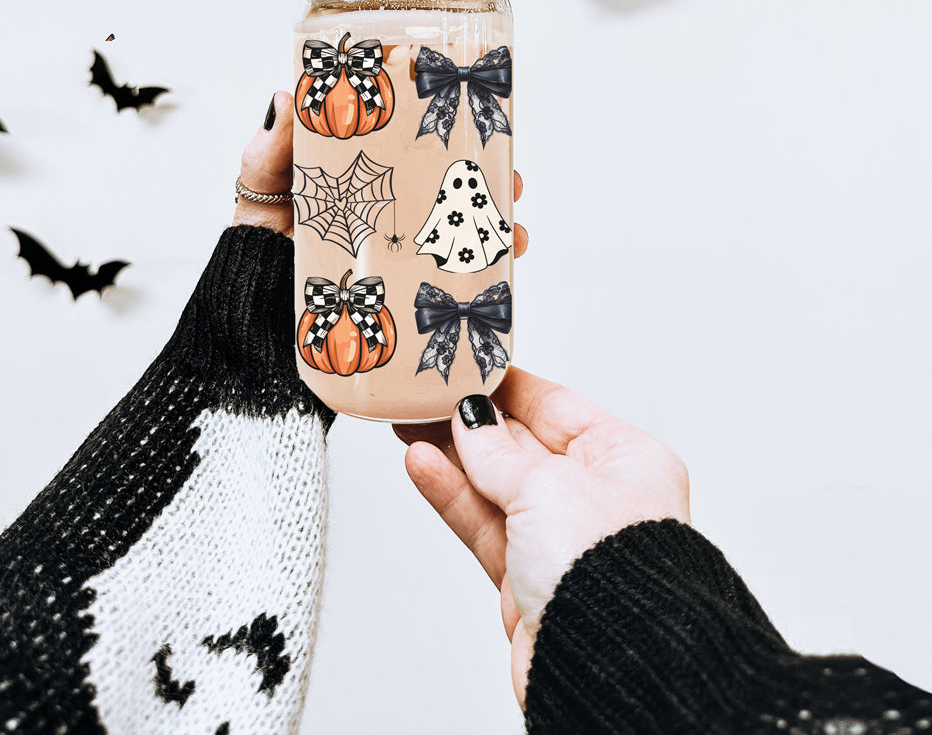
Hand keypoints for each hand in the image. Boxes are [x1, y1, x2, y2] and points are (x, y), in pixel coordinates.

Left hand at [231, 92, 528, 254]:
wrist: (253, 311)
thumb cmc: (257, 240)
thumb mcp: (262, 184)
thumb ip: (272, 147)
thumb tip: (286, 95)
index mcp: (361, 167)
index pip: (411, 134)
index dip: (446, 120)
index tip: (472, 109)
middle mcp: (388, 200)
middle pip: (449, 179)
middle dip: (486, 177)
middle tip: (508, 176)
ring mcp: (398, 241)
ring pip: (459, 225)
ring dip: (494, 224)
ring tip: (511, 231)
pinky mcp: (403, 282)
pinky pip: (448, 273)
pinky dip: (481, 270)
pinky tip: (498, 271)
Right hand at [394, 369, 689, 707]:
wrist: (606, 665)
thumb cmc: (612, 571)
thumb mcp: (546, 485)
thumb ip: (498, 451)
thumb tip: (472, 418)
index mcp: (624, 459)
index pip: (555, 405)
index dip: (506, 386)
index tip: (467, 367)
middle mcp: (595, 496)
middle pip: (520, 443)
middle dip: (471, 421)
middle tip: (424, 396)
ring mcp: (560, 538)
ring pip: (494, 484)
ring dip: (452, 457)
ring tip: (409, 426)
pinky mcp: (528, 577)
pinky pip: (483, 522)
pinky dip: (452, 495)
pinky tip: (422, 466)